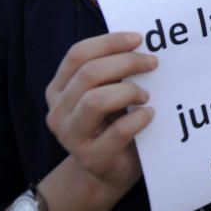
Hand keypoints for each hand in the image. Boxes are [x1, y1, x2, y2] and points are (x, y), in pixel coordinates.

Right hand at [45, 32, 157, 200]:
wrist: (108, 172)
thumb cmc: (112, 123)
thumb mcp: (107, 92)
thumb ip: (112, 71)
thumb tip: (140, 43)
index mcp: (59, 88)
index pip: (78, 54)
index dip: (109, 42)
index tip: (138, 39)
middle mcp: (58, 111)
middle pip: (88, 73)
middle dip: (126, 62)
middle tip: (152, 63)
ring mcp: (71, 136)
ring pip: (94, 101)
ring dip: (128, 91)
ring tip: (145, 96)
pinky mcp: (92, 158)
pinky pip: (117, 132)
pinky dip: (138, 119)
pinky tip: (149, 115)